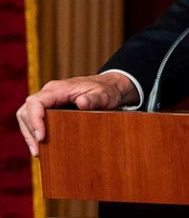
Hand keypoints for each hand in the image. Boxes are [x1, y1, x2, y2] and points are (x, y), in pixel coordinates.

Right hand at [15, 73, 138, 156]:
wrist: (110, 87)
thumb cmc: (106, 90)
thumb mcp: (104, 95)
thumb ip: (94, 99)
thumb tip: (81, 103)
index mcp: (59, 88)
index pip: (35, 102)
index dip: (34, 119)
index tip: (41, 137)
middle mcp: (50, 93)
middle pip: (26, 110)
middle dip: (29, 131)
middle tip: (38, 151)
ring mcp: (49, 100)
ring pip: (26, 115)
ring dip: (29, 134)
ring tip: (37, 152)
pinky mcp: (50, 108)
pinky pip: (34, 119)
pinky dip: (34, 132)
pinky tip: (41, 146)